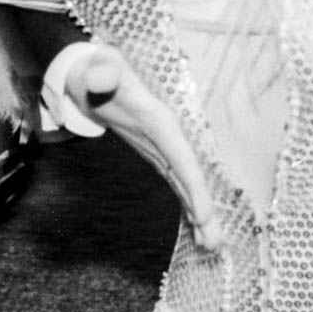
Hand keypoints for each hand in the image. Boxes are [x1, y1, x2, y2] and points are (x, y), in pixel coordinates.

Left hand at [47, 44, 222, 250]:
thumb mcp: (97, 65)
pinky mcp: (157, 154)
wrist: (96, 71)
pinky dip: (187, 204)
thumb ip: (100, 71)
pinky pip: (176, 182)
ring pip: (186, 184)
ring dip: (199, 214)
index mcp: (159, 120)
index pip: (181, 157)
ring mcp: (164, 147)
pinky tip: (197, 228)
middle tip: (216, 244)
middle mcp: (168, 137)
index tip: (204, 214)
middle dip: (204, 209)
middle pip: (190, 177)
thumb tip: (101, 78)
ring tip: (212, 246)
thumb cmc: (97, 69)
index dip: (194, 185)